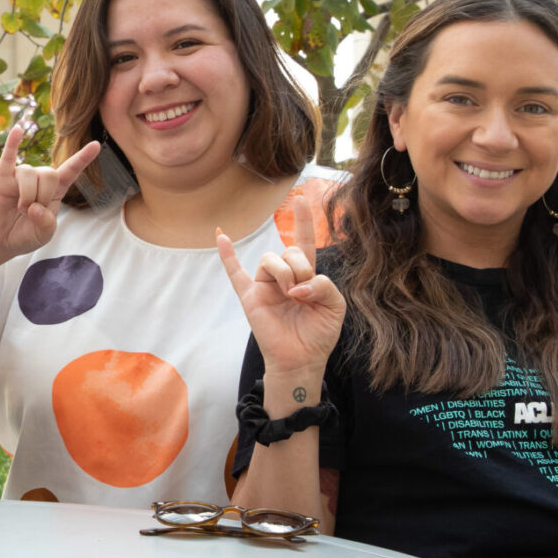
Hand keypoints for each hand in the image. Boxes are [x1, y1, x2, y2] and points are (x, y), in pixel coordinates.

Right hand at [0, 126, 101, 258]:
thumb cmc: (24, 235)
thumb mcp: (43, 235)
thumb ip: (46, 223)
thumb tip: (35, 208)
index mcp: (54, 191)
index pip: (70, 171)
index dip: (82, 159)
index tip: (95, 145)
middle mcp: (38, 179)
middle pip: (49, 173)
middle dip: (42, 195)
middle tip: (31, 212)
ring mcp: (19, 177)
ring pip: (29, 173)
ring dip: (26, 195)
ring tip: (20, 209)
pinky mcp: (2, 178)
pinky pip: (8, 157)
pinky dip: (12, 143)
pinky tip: (17, 130)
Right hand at [216, 191, 345, 376]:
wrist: (301, 360)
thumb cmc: (319, 333)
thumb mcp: (335, 306)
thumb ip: (325, 285)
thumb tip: (297, 285)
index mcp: (306, 275)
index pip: (304, 242)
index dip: (304, 220)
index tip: (302, 198)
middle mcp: (284, 276)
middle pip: (289, 251)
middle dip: (301, 267)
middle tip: (304, 291)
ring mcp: (265, 285)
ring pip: (270, 259)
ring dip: (285, 273)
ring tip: (291, 295)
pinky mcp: (250, 297)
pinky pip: (235, 272)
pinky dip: (227, 254)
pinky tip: (221, 236)